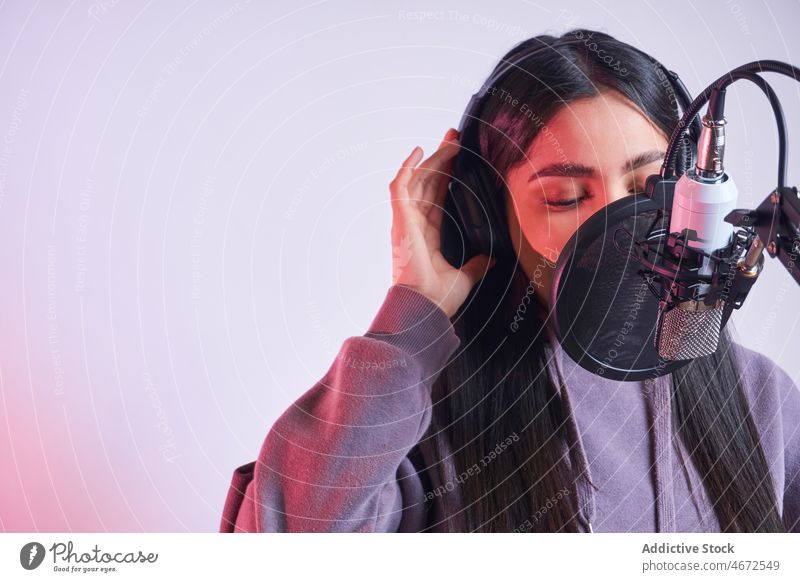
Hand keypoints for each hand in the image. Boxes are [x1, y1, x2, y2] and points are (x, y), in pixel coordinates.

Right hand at [389, 127, 496, 318]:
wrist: (425, 307)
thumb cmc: (438, 298)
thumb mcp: (466, 276)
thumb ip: (477, 265)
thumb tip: (493, 260)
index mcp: (427, 234)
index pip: (437, 196)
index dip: (447, 175)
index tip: (460, 158)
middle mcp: (414, 224)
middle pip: (427, 182)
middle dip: (442, 158)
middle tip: (456, 138)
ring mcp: (405, 220)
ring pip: (417, 179)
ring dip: (433, 158)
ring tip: (450, 141)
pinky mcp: (401, 219)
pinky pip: (400, 186)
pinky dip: (407, 167)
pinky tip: (419, 151)